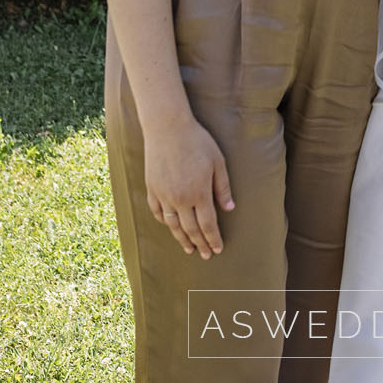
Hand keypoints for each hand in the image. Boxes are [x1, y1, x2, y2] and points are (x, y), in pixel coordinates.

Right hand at [144, 118, 234, 258]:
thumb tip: (230, 209)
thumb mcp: (217, 161)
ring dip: (182, 238)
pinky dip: (165, 222)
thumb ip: (223, 187)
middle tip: (206, 255)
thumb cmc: (197, 141)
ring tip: (189, 248)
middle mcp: (180, 198)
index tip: (218, 250)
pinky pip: (158, 212)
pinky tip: (171, 226)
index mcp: (199, 193)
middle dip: (200, 244)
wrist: (167, 127)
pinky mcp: (152, 189)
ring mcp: (164, 195)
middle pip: (191, 229)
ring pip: (173, 225)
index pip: (208, 224)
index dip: (213, 239)